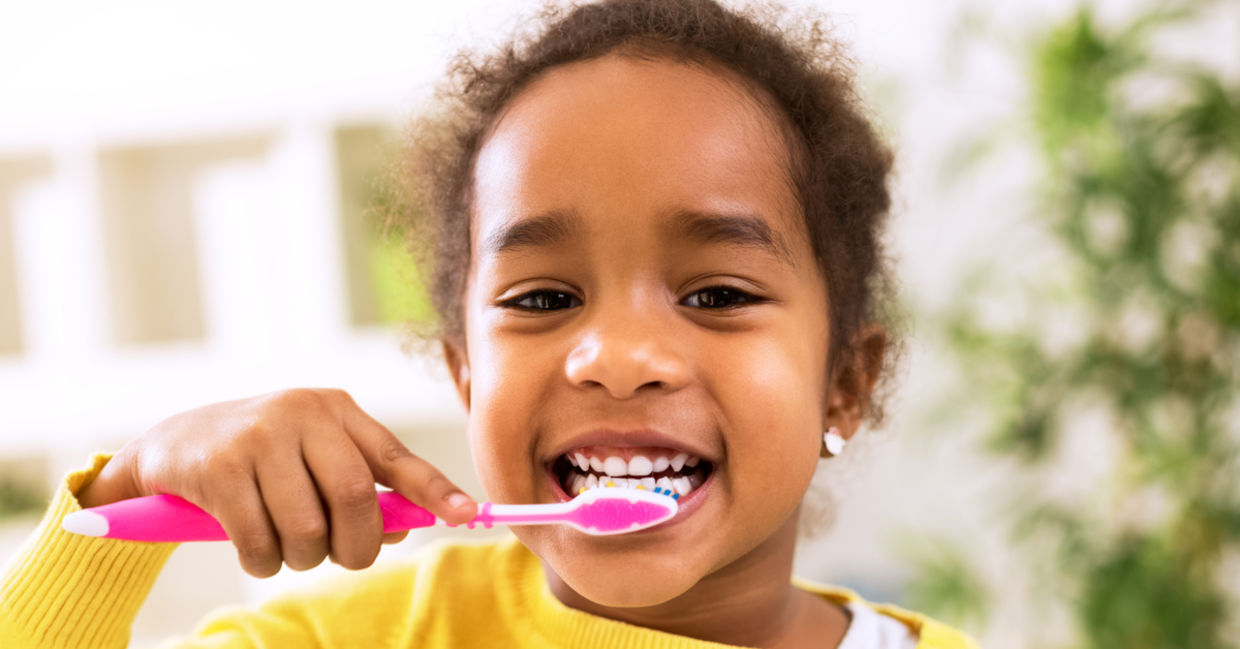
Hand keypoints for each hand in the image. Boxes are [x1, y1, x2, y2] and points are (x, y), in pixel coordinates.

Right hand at [76, 388, 476, 576]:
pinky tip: (252, 546)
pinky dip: (263, 561)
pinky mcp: (219, 468)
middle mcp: (303, 413)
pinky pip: (260, 542)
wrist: (171, 447)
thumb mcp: (313, 458)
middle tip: (342, 558)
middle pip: (356, 499)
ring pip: (308, 528)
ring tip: (286, 547)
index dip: (434, 490)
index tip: (468, 515)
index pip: (397, 456)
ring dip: (302, 558)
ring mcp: (259, 437)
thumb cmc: (260, 459)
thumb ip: (361, 487)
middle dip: (356, 546)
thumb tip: (407, 526)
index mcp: (336, 410)